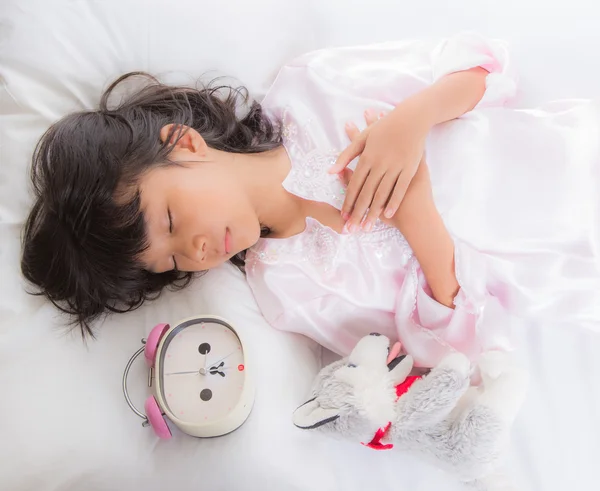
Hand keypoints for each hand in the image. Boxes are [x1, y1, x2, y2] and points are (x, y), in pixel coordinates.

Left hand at [330, 105, 429, 230]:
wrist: (412, 120)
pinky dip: (392, 203)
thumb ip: (346, 156)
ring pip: (381, 195)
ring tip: (366, 227)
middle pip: (366, 194)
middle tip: (352, 229)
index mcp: (367, 157)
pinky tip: (386, 215)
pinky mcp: (410, 170)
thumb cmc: (385, 128)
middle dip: (358, 213)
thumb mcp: (363, 139)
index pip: (354, 184)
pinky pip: (400, 190)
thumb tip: (330, 172)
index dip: (348, 202)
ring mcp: (395, 168)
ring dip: (373, 213)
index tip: (343, 216)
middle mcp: (380, 164)